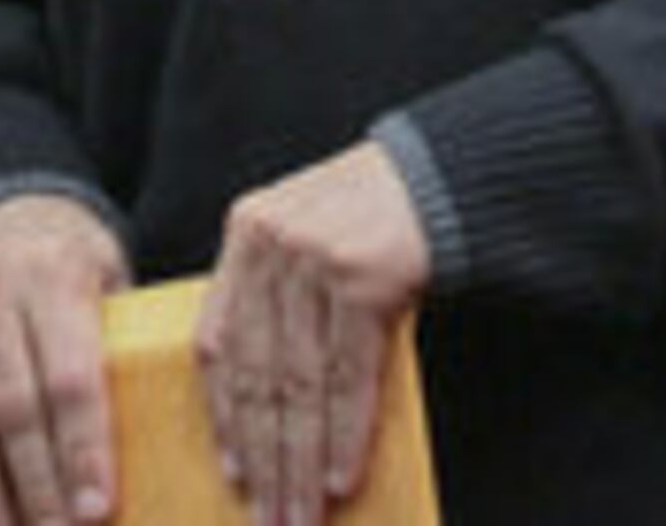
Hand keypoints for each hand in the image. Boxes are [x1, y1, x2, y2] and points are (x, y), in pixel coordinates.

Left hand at [197, 142, 431, 525]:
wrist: (446, 174)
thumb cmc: (376, 217)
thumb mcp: (308, 239)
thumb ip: (276, 299)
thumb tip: (265, 409)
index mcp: (246, 233)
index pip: (218, 341)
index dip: (224, 415)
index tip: (233, 473)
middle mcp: (271, 243)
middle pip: (259, 374)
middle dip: (266, 457)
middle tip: (271, 517)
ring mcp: (315, 258)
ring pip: (300, 384)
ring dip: (302, 461)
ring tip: (303, 513)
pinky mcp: (363, 276)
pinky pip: (348, 375)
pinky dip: (345, 434)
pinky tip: (341, 477)